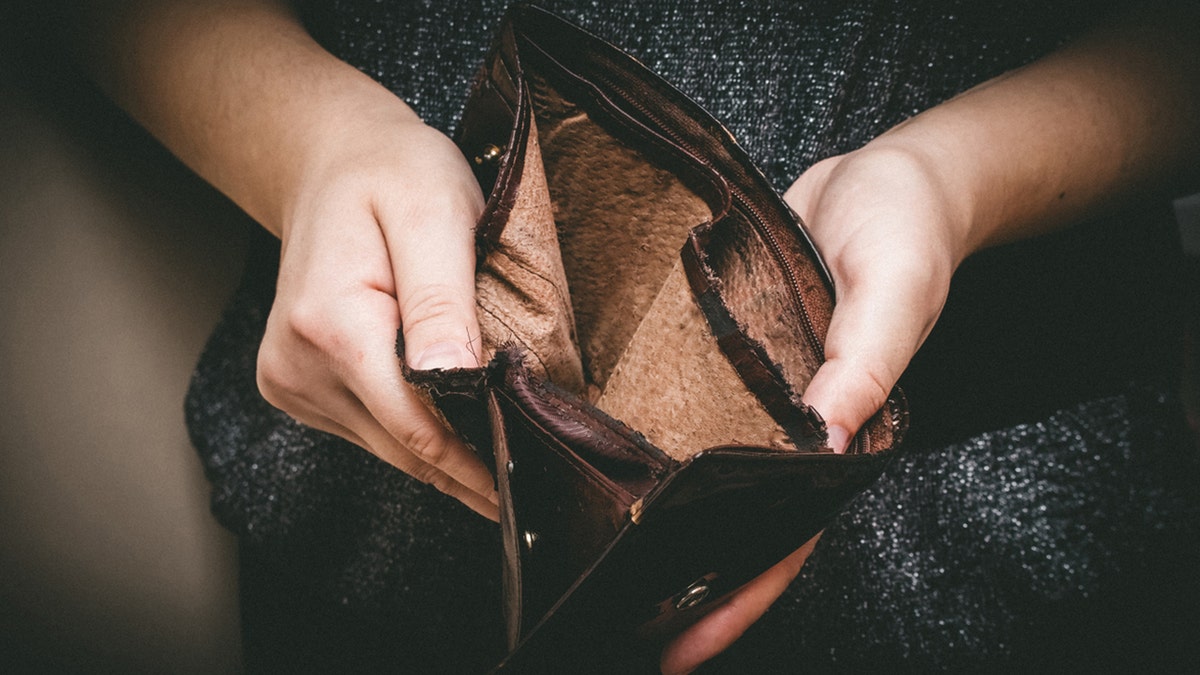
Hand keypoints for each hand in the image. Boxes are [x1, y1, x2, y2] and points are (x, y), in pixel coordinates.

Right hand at [255, 102, 499, 519]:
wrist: (332, 159)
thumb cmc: (392, 173)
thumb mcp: (433, 213)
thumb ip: (440, 297)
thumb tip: (455, 376)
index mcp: (331, 326)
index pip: (413, 423)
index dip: (471, 461)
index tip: (518, 489)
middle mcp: (298, 363)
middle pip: (399, 444)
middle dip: (464, 466)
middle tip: (526, 485)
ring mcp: (291, 378)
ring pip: (384, 444)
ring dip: (441, 453)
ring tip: (498, 459)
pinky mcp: (296, 383)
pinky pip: (367, 427)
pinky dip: (411, 429)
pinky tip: (452, 424)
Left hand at [660, 144, 964, 672]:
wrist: (888, 172)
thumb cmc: (907, 228)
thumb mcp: (895, 290)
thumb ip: (864, 362)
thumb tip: (825, 439)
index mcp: (841, 429)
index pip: (789, 532)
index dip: (740, 594)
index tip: (683, 645)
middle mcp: (793, 422)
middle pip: (738, 520)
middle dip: (687, 578)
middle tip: (621, 624)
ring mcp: (756, 390)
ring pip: (709, 475)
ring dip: (667, 520)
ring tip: (602, 562)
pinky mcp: (729, 350)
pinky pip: (690, 409)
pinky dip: (658, 440)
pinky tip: (610, 456)